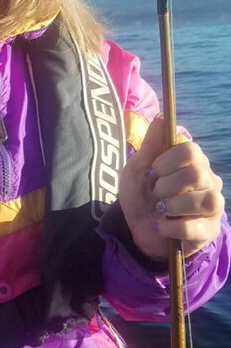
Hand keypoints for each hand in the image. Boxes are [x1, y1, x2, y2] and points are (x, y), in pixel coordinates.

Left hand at [118, 115, 224, 259]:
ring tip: (162, 210)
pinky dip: (173, 227)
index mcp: (194, 163)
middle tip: (156, 194)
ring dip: (175, 206)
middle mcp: (209, 181)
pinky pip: (198, 228)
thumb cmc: (141, 194)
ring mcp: (212, 207)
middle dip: (166, 186)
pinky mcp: (208, 231)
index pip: (191, 150)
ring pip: (207, 200)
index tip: (153, 171)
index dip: (167, 161)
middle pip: (197, 174)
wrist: (135, 227)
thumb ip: (151, 144)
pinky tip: (162, 226)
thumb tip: (163, 116)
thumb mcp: (138, 168)